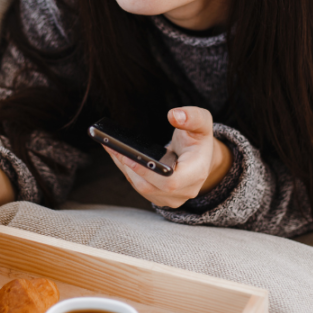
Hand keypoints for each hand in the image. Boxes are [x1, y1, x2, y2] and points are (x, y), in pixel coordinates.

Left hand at [104, 106, 230, 207]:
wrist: (199, 157)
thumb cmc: (198, 139)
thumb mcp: (201, 123)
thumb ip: (192, 117)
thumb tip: (175, 115)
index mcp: (197, 173)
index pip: (170, 181)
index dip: (148, 172)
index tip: (130, 156)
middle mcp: (185, 190)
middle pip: (150, 186)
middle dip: (129, 167)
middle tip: (113, 147)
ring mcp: (171, 197)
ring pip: (141, 187)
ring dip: (124, 168)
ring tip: (111, 147)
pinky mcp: (159, 197)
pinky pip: (139, 186)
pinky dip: (127, 171)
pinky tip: (117, 154)